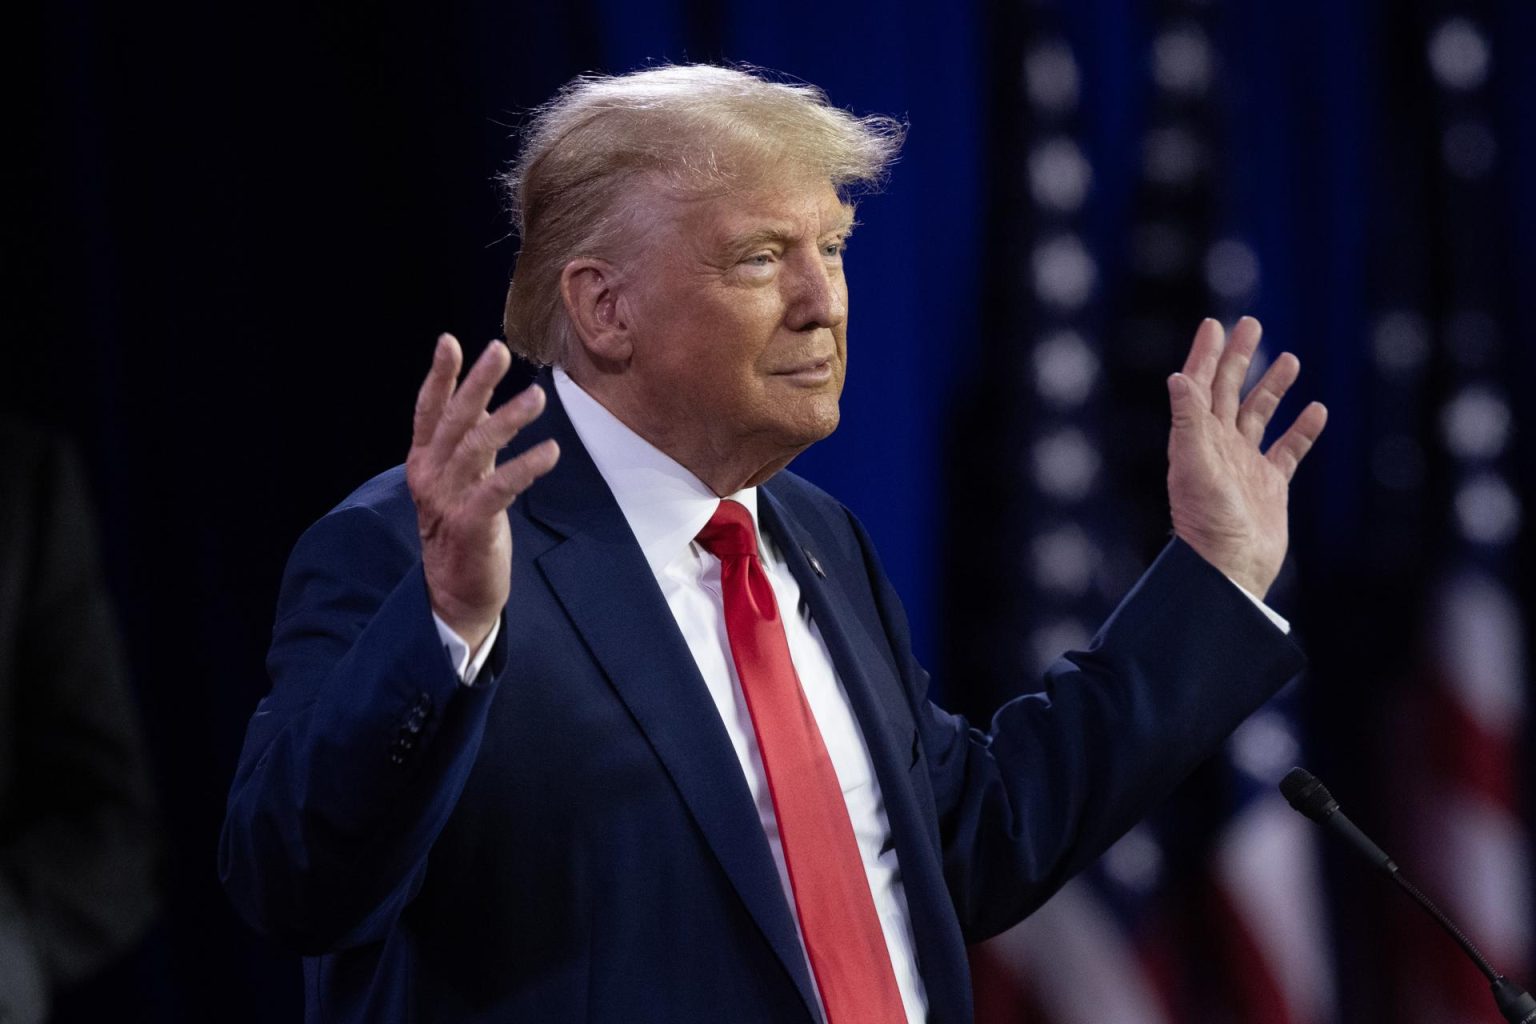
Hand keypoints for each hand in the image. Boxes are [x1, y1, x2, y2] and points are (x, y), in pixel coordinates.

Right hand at [406, 334, 559, 649]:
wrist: (454, 595)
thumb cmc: (462, 530)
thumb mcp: (461, 480)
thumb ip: (467, 442)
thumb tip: (478, 397)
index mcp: (424, 463)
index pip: (428, 411)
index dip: (439, 376)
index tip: (450, 341)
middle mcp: (430, 477)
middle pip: (453, 421)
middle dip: (476, 383)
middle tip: (499, 350)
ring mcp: (447, 502)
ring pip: (475, 448)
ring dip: (507, 419)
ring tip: (537, 396)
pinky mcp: (470, 525)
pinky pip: (498, 488)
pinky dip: (525, 467)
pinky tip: (549, 451)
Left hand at [1166, 317, 1326, 597]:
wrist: (1229, 570)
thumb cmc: (1207, 521)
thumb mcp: (1194, 466)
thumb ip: (1187, 421)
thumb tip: (1178, 377)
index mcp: (1195, 439)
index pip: (1200, 387)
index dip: (1206, 355)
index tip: (1215, 324)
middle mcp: (1218, 448)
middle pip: (1229, 392)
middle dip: (1239, 358)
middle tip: (1251, 324)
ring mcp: (1245, 466)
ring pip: (1260, 416)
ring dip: (1272, 388)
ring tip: (1289, 359)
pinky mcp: (1270, 486)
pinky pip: (1288, 450)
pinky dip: (1302, 430)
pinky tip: (1316, 410)